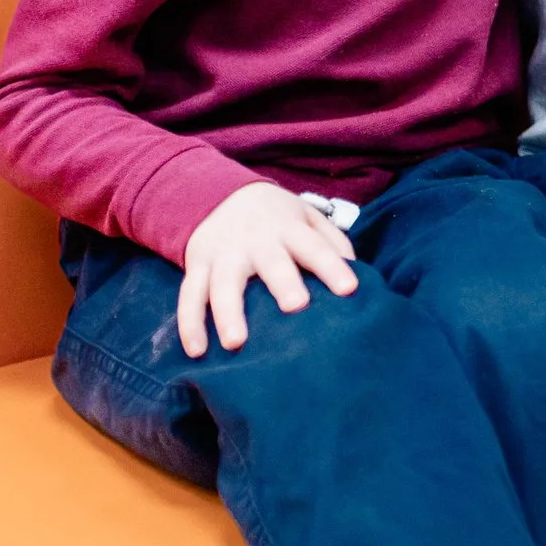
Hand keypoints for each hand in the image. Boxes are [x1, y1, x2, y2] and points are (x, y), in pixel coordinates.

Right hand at [177, 183, 359, 357]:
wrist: (217, 194)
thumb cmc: (275, 217)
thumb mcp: (306, 216)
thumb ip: (332, 242)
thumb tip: (356, 272)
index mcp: (288, 228)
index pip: (314, 247)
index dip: (332, 266)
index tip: (350, 289)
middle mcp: (255, 240)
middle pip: (270, 262)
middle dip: (282, 283)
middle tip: (296, 306)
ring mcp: (223, 254)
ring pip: (223, 284)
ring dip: (228, 312)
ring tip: (236, 343)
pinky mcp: (197, 266)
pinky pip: (189, 296)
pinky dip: (189, 324)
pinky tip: (197, 351)